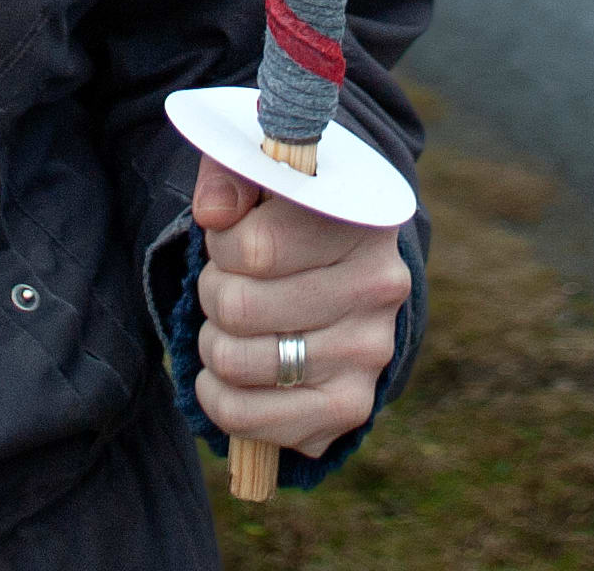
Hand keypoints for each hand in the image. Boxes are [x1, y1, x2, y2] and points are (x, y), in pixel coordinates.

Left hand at [186, 155, 410, 458]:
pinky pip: (246, 419)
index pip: (253, 247)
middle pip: (238, 307)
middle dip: (213, 294)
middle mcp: (379, 287)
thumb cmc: (290, 219)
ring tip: (233, 326)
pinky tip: (231, 373)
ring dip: (213, 344)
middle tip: (229, 284)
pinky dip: (217, 397)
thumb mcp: (263, 176)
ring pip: (235, 362)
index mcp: (362, 219)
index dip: (221, 244)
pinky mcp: (350, 407)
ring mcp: (370, 353)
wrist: (343, 275)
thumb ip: (232, 173)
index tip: (232, 237)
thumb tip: (213, 213)